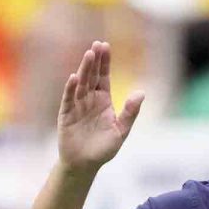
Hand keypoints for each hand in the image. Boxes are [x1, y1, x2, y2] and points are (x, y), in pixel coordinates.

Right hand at [57, 41, 144, 174]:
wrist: (85, 164)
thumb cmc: (104, 148)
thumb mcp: (121, 130)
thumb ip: (130, 112)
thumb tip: (141, 93)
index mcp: (103, 101)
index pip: (104, 77)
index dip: (105, 63)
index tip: (105, 46)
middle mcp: (89, 100)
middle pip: (92, 76)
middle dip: (95, 61)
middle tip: (98, 44)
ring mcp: (77, 106)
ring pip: (81, 84)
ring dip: (84, 69)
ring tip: (89, 55)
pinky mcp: (66, 115)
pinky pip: (68, 99)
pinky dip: (71, 89)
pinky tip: (74, 77)